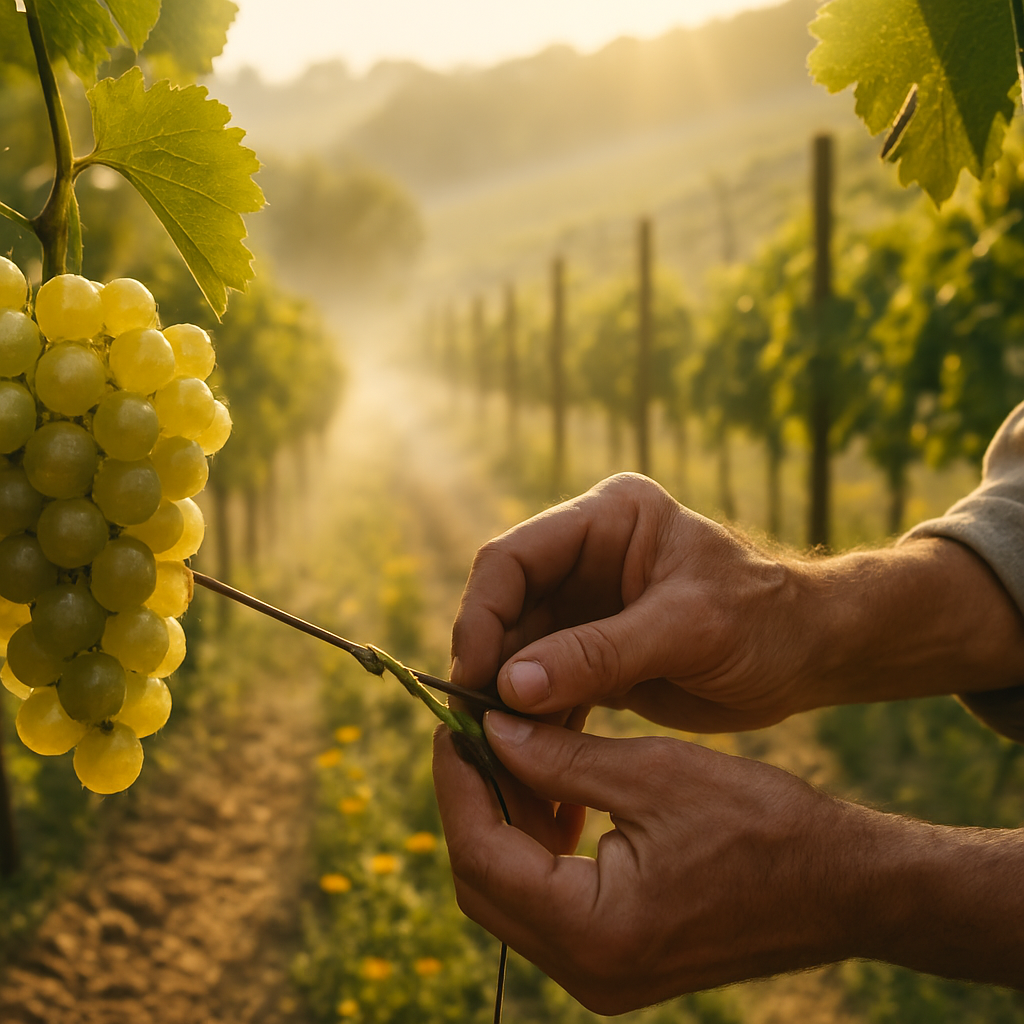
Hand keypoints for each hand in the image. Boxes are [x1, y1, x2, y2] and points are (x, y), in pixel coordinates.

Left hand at [433, 713, 871, 1012]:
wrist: (844, 887)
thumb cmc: (762, 826)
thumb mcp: (654, 775)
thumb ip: (560, 758)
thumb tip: (492, 729)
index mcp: (593, 929)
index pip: (481, 852)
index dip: (457, 782)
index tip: (452, 724)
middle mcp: (587, 971)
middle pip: (483, 882)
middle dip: (473, 802)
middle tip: (477, 735)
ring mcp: (602, 975)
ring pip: (511, 895)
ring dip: (503, 823)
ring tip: (515, 753)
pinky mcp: (619, 960)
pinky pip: (548, 906)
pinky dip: (537, 849)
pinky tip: (554, 796)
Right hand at [451, 473, 809, 731]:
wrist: (811, 655)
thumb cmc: (766, 620)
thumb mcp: (688, 630)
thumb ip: (599, 654)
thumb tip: (509, 687)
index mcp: (608, 519)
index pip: (514, 557)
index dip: (483, 615)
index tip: (472, 677)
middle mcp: (585, 556)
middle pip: (506, 608)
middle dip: (488, 667)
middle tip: (473, 730)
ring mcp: (586, 606)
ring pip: (518, 653)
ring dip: (505, 704)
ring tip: (496, 758)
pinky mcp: (594, 654)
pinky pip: (546, 687)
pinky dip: (536, 725)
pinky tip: (527, 766)